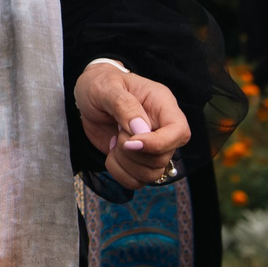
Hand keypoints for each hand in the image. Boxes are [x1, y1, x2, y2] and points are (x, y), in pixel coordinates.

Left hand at [75, 61, 192, 189]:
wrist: (88, 95)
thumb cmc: (100, 85)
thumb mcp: (107, 87)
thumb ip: (124, 105)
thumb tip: (140, 128)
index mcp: (162, 104)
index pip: (179, 131)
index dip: (159, 143)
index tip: (130, 142)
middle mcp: (162, 128)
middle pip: (163, 158)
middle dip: (133, 153)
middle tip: (116, 133)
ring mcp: (151, 146)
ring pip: (153, 173)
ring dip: (126, 164)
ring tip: (114, 143)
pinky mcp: (138, 160)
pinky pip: (137, 181)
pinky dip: (120, 173)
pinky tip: (111, 155)